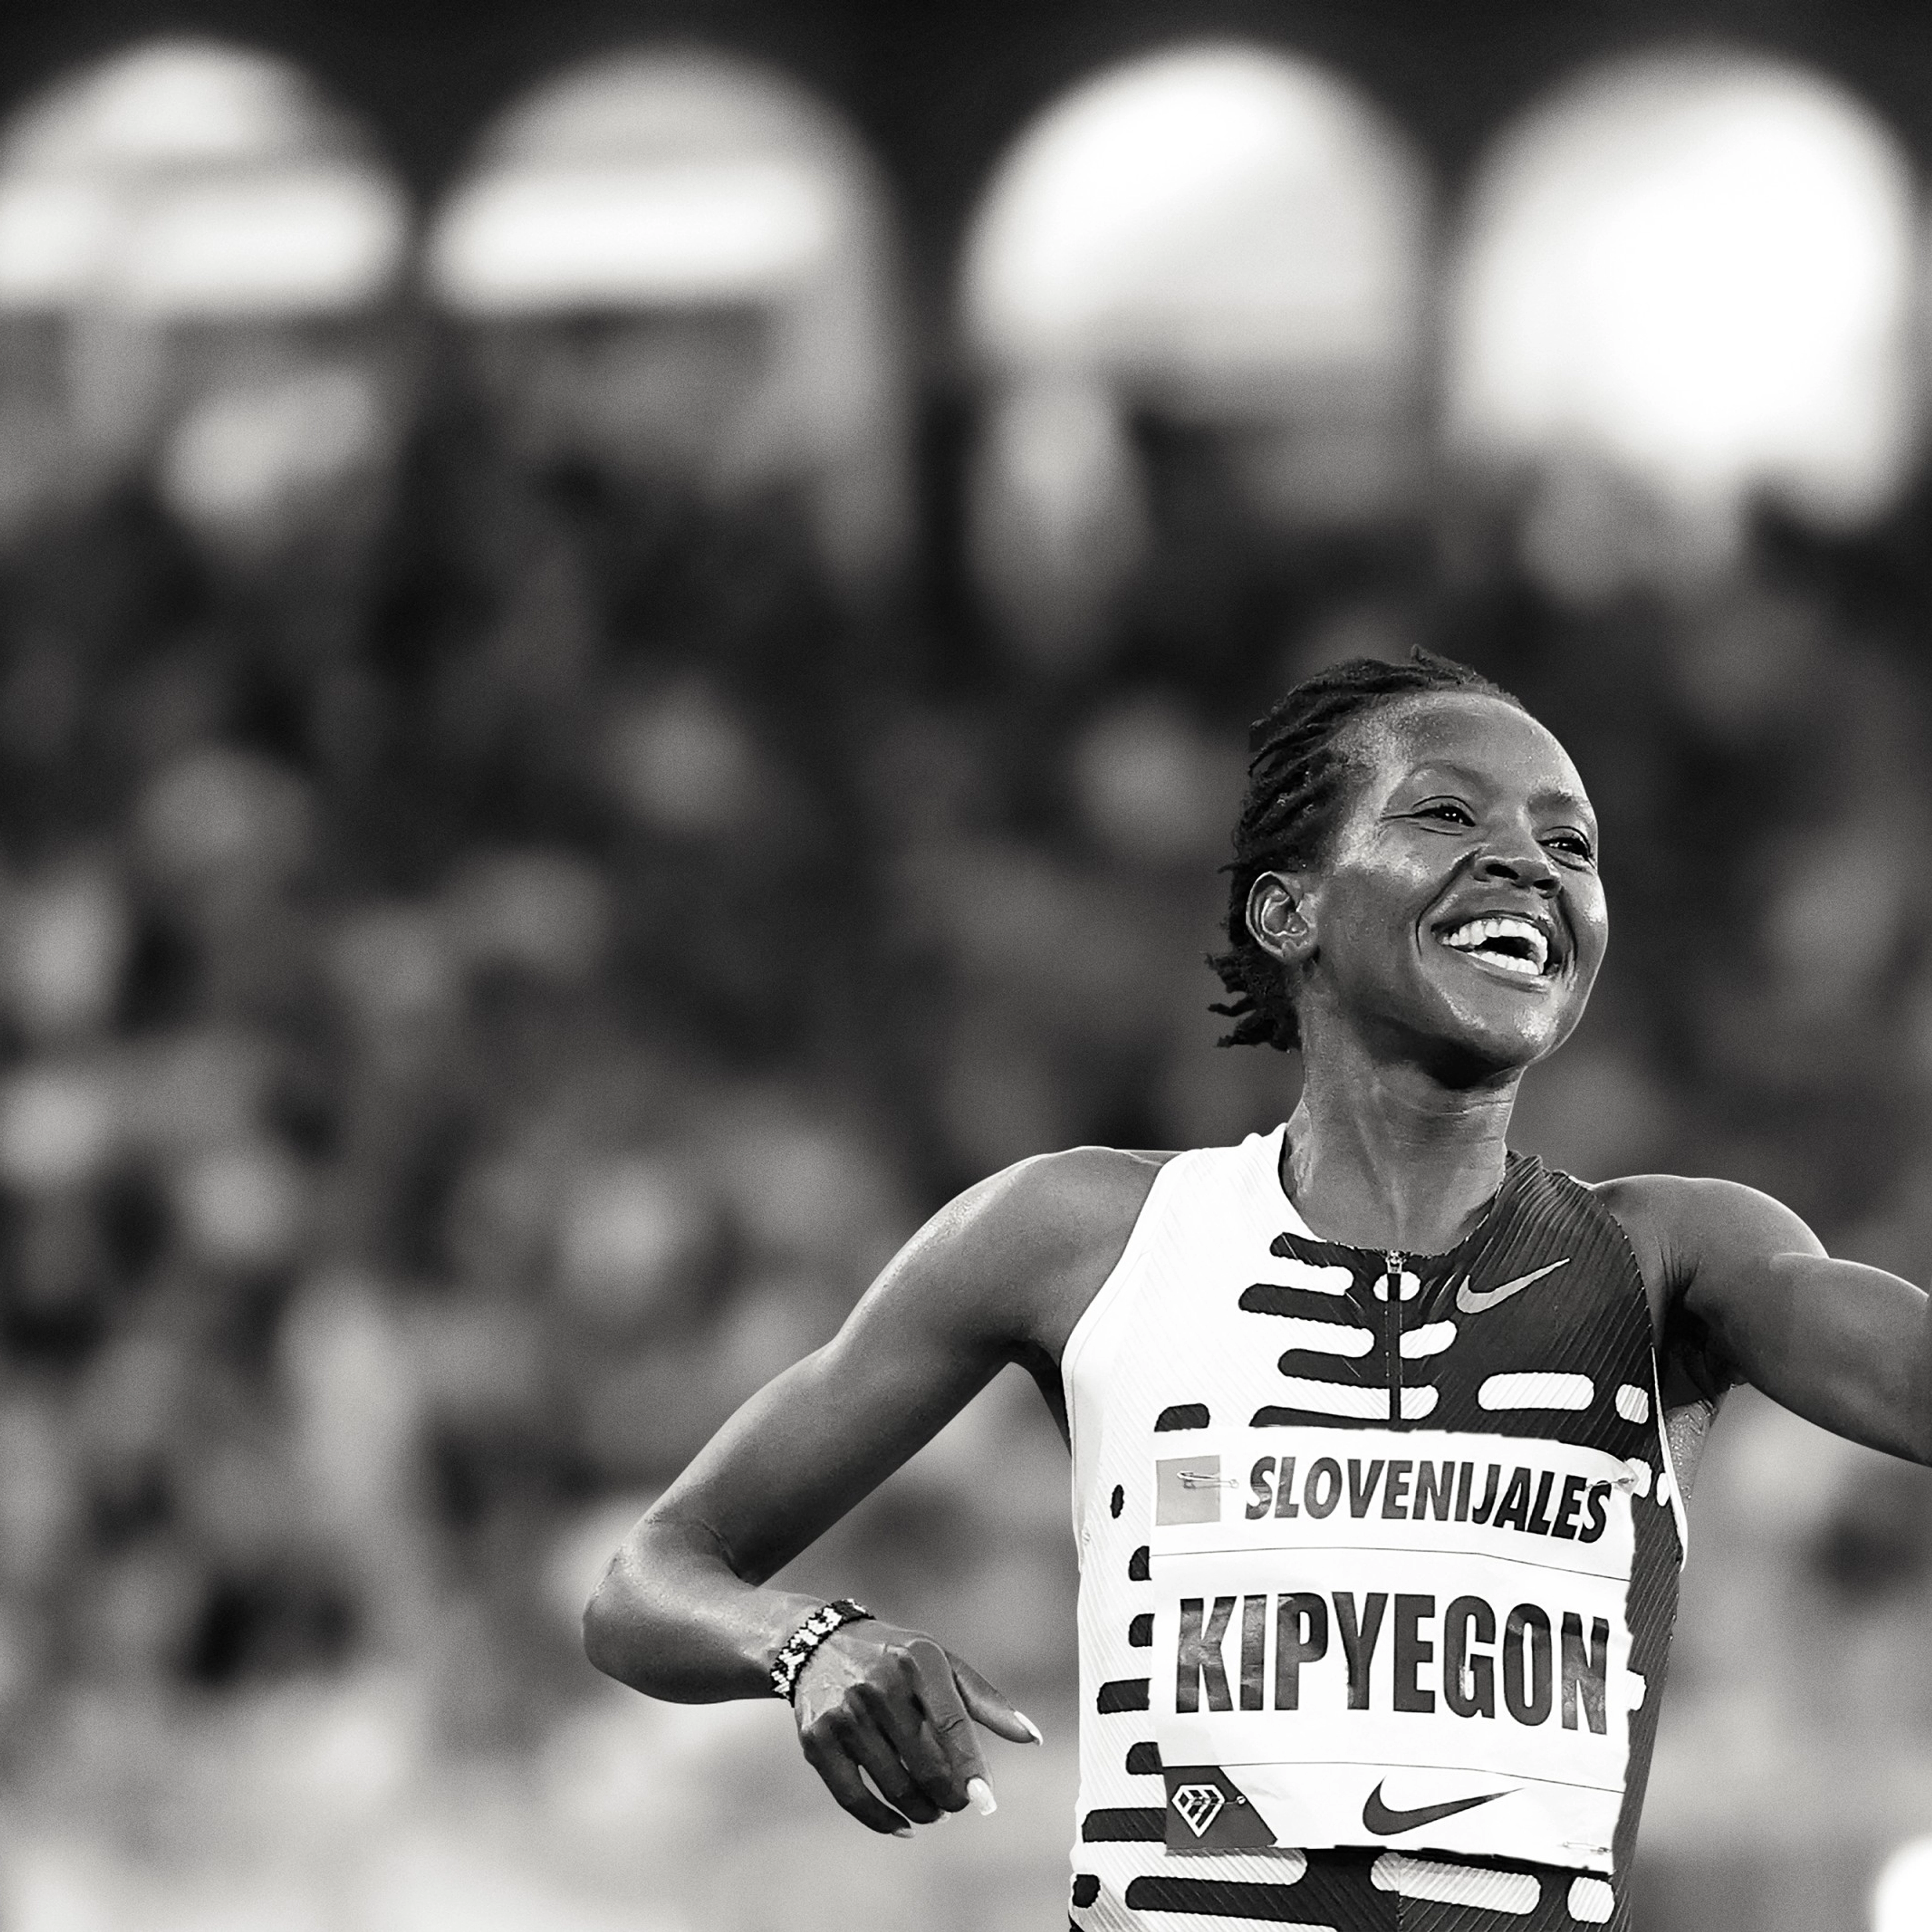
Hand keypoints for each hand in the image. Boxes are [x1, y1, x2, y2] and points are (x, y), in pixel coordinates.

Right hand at [792, 1621, 1040, 1833]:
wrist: (818, 1644)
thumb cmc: (895, 1658)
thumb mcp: (940, 1663)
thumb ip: (985, 1700)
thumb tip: (1032, 1737)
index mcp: (918, 1661)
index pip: (953, 1724)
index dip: (972, 1769)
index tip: (986, 1803)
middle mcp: (879, 1685)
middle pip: (926, 1764)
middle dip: (949, 1795)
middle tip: (956, 1802)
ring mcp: (845, 1714)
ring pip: (894, 1786)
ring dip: (922, 1809)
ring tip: (934, 1809)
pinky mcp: (817, 1740)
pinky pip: (854, 1798)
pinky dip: (883, 1821)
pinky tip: (904, 1825)